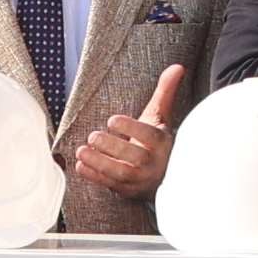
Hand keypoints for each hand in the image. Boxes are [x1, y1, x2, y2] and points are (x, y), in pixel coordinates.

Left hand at [66, 62, 187, 197]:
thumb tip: (177, 67)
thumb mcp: (161, 116)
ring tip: (81, 152)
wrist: (166, 173)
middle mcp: (154, 162)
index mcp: (162, 142)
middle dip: (112, 147)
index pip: (149, 135)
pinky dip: (96, 177)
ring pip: (122, 173)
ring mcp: (142, 178)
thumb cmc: (158, 140)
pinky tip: (81, 167)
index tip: (112, 119)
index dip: (131, 128)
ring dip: (100, 163)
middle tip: (93, 136)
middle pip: (135, 156)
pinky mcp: (130, 190)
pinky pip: (112, 185)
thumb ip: (165, 91)